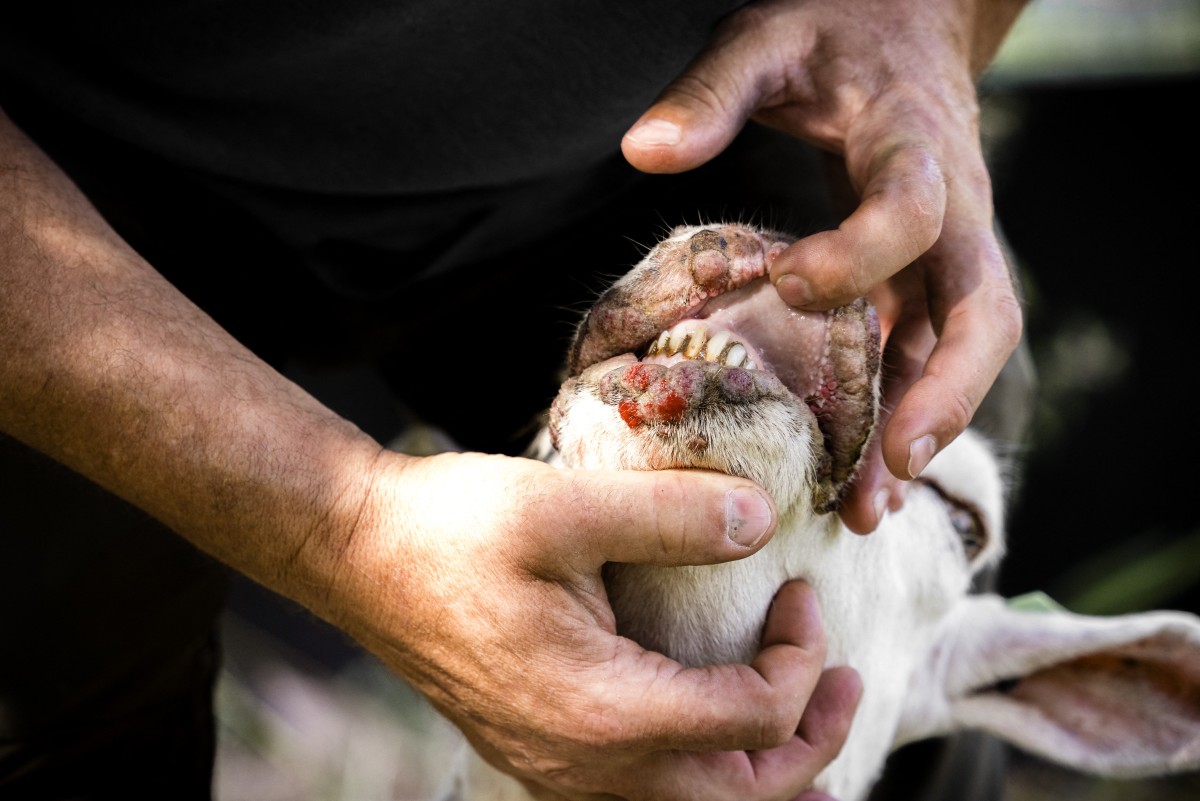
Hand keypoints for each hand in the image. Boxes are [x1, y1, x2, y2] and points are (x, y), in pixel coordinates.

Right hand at [327, 450, 861, 799]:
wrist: (359, 556)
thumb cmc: (450, 530)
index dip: (800, 657)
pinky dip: (708, 783)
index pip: (750, 719)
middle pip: (740, 797)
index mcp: (602, 711)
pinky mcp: (543, 752)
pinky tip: (716, 743)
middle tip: (845, 679)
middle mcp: (585, 765)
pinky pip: (648, 799)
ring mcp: (559, 769)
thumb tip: (762, 518)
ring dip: (766, 778)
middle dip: (812, 743)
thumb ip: (672, 513)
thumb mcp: (563, 506)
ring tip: (807, 731)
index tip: (796, 589)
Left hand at [621, 0, 1026, 532]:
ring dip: (924, 430)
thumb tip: (645, 151)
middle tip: (897, 460)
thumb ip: (714, 91)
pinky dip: (901, 416)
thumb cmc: (832, 32)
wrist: (903, 26)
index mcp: (913, 144)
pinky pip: (927, 356)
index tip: (792, 283)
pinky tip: (861, 480)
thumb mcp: (767, 39)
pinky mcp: (926, 279)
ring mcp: (946, 253)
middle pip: (983, 309)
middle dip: (947, 389)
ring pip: (962, 352)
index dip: (863, 252)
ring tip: (869, 510)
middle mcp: (952, 209)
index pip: (914, 206)